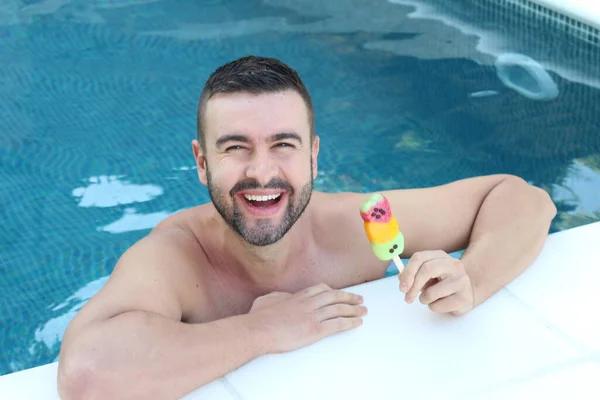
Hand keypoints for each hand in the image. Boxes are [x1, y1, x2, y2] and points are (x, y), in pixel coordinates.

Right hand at [249, 283, 366, 353]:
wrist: (259, 330)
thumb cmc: (259, 317)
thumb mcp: (268, 299)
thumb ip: (280, 297)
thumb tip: (284, 297)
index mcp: (298, 295)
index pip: (322, 289)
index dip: (334, 291)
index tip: (340, 293)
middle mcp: (309, 303)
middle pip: (335, 297)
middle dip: (349, 298)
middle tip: (359, 300)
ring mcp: (314, 315)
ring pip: (339, 309)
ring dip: (354, 310)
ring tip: (363, 311)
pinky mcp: (316, 330)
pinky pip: (338, 324)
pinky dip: (350, 322)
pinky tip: (357, 322)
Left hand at [399, 250, 473, 315]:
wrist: (467, 294)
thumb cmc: (442, 284)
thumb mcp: (427, 275)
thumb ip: (413, 274)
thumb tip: (402, 278)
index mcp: (441, 256)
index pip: (419, 258)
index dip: (408, 272)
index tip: (402, 287)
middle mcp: (453, 265)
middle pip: (427, 270)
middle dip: (413, 286)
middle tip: (407, 298)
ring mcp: (461, 281)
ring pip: (432, 292)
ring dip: (424, 299)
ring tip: (429, 299)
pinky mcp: (465, 297)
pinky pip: (439, 305)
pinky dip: (434, 307)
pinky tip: (441, 303)